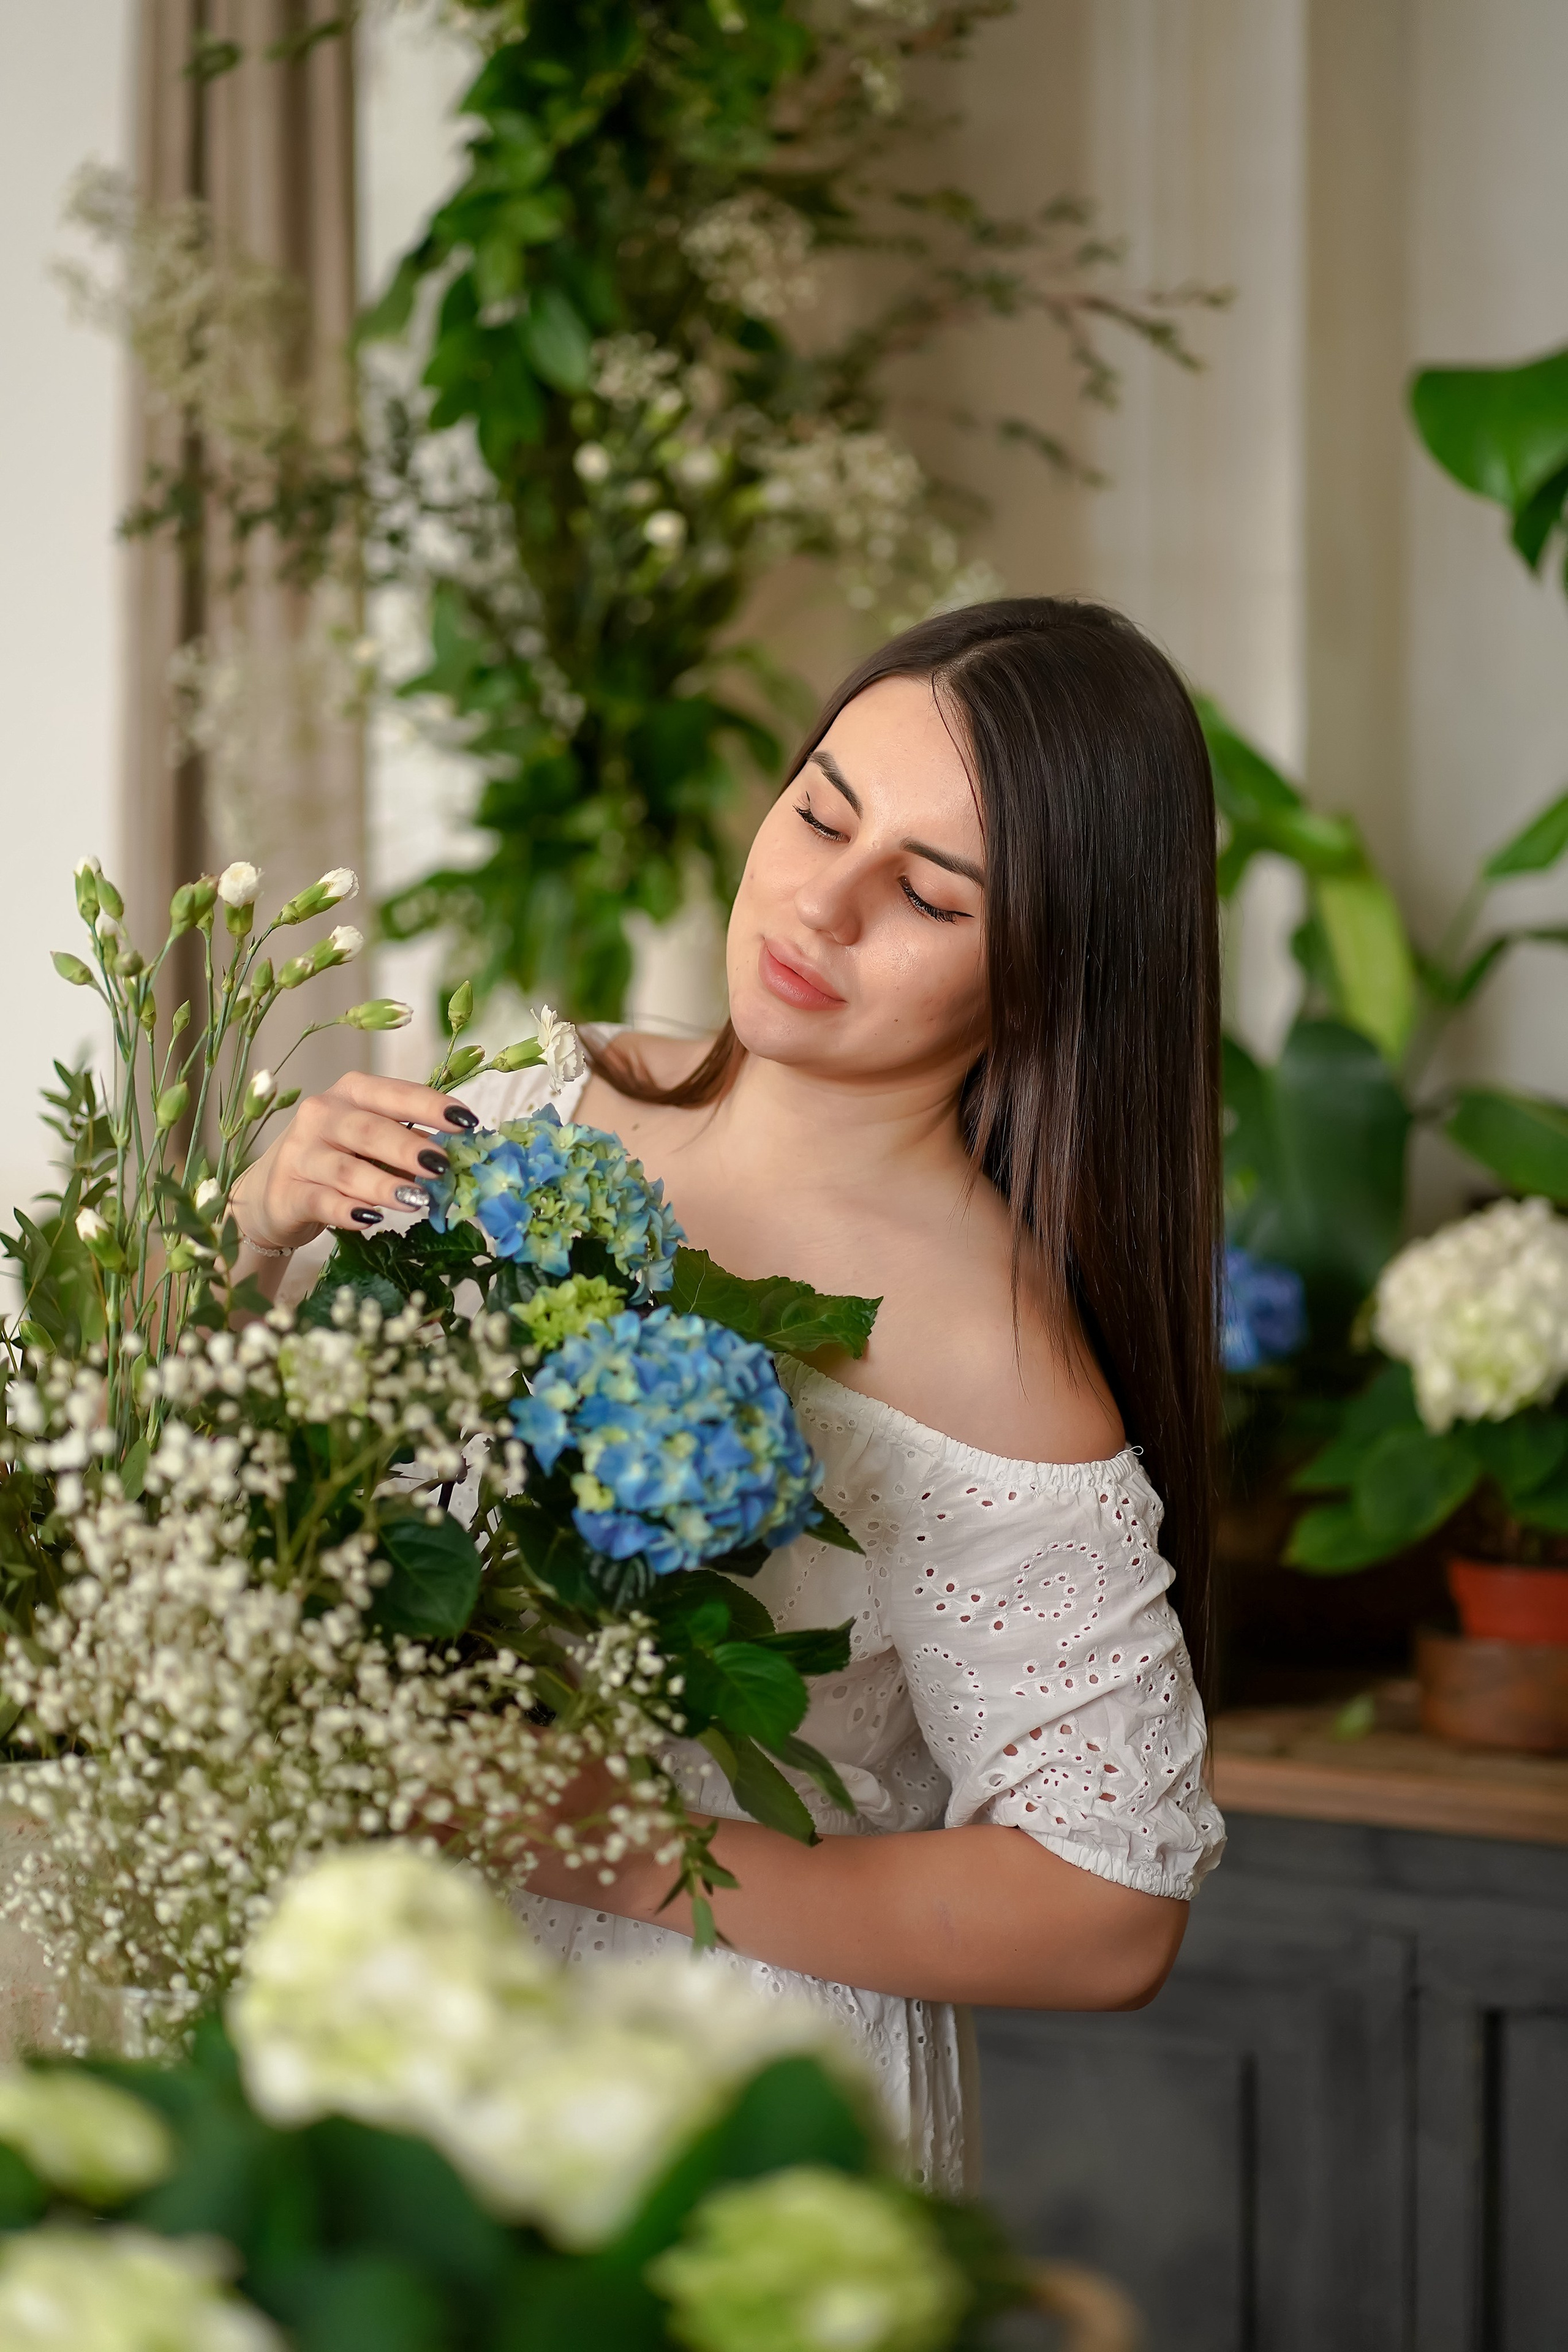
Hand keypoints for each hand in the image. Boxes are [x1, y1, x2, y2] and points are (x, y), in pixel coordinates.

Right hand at [228, 1071, 480, 1251]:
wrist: (275, 1191)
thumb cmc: (338, 1158)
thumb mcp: (373, 1142)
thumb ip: (409, 1141)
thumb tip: (458, 1155)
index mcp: (351, 1092)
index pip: (396, 1094)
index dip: (432, 1107)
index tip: (466, 1123)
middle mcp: (321, 1115)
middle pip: (369, 1130)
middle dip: (408, 1148)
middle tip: (441, 1166)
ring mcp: (300, 1154)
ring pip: (346, 1170)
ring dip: (384, 1185)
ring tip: (416, 1200)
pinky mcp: (288, 1192)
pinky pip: (321, 1201)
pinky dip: (347, 1211)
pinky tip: (370, 1219)